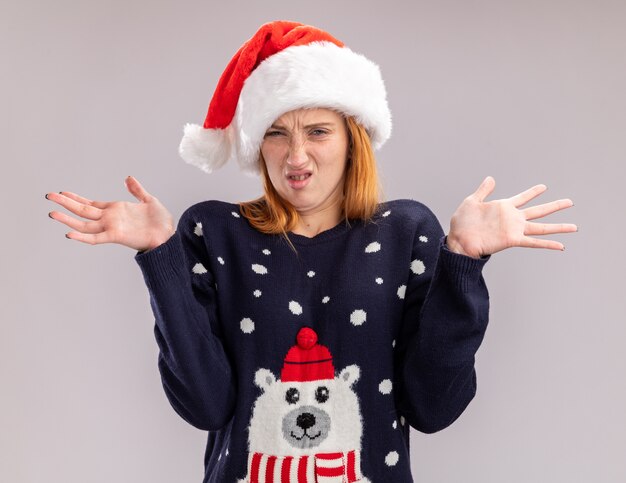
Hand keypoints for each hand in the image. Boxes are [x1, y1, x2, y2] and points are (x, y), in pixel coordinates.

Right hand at [46, 176, 174, 251]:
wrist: (169, 234)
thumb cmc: (160, 221)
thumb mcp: (148, 200)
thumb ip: (136, 190)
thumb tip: (128, 178)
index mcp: (115, 210)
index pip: (91, 203)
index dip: (76, 198)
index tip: (62, 192)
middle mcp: (110, 218)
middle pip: (82, 210)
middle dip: (66, 203)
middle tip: (49, 196)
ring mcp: (111, 227)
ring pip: (84, 224)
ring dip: (68, 219)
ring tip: (52, 212)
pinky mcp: (116, 236)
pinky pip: (95, 238)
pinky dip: (82, 237)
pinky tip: (68, 234)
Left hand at [446, 176, 576, 258]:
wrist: (458, 240)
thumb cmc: (462, 223)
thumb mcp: (472, 201)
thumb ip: (483, 190)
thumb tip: (491, 178)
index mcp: (503, 207)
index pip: (522, 197)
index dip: (533, 192)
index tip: (544, 187)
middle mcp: (512, 218)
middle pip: (538, 211)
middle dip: (554, 206)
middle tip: (570, 202)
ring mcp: (514, 229)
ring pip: (541, 227)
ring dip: (558, 227)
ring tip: (574, 226)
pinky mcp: (512, 240)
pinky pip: (533, 242)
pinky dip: (547, 244)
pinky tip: (561, 245)